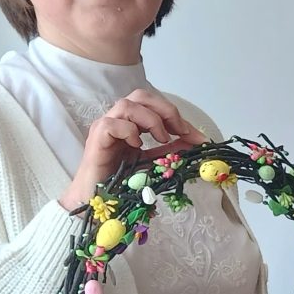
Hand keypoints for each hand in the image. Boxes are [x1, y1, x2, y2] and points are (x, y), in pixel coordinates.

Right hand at [60, 90, 206, 211]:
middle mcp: (117, 119)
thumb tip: (195, 141)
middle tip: (180, 131)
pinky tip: (136, 146)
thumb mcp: (153, 161)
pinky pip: (111, 124)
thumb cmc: (121, 179)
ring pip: (127, 105)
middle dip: (166, 110)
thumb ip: (171, 149)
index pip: (155, 106)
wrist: (97, 198)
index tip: (198, 137)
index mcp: (131, 122)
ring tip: (161, 140)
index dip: (178, 117)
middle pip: (140, 95)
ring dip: (150, 120)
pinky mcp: (96, 139)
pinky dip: (128, 131)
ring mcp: (104, 127)